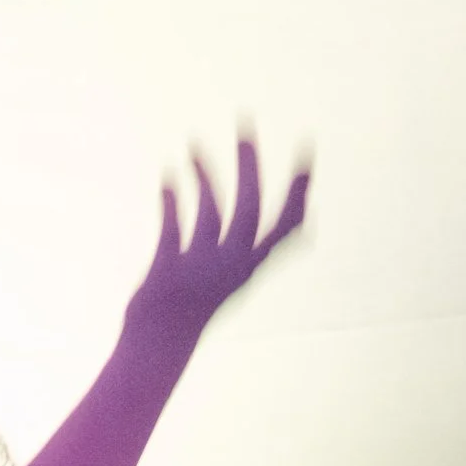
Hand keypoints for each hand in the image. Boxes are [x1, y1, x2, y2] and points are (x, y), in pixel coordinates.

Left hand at [122, 136, 309, 348]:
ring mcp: (201, 269)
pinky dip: (170, 202)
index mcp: (250, 266)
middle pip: (248, 207)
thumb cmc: (193, 309)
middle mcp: (232, 267)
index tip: (307, 149)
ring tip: (191, 143)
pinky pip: (172, 229)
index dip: (299, 188)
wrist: (159, 344)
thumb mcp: (230, 279)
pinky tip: (167, 176)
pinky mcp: (169, 272)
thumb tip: (290, 228)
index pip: (287, 224)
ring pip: (209, 211)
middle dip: (248, 162)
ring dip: (202, 173)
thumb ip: (250, 251)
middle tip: (245, 121)